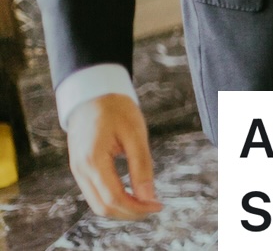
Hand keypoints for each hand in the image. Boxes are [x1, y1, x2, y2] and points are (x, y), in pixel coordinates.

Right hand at [66, 94, 161, 219]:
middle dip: (130, 213)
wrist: (92, 95)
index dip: (137, 208)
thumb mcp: (135, 135)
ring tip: (146, 203)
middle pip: (103, 207)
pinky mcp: (80, 169)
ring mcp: (77, 170)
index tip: (158, 206)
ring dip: (121, 209)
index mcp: (93, 160)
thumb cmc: (116, 110)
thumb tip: (148, 197)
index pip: (113, 197)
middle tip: (154, 207)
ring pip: (97, 204)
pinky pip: (94, 194)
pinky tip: (132, 195)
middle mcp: (80, 169)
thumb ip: (142, 167)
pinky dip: (113, 200)